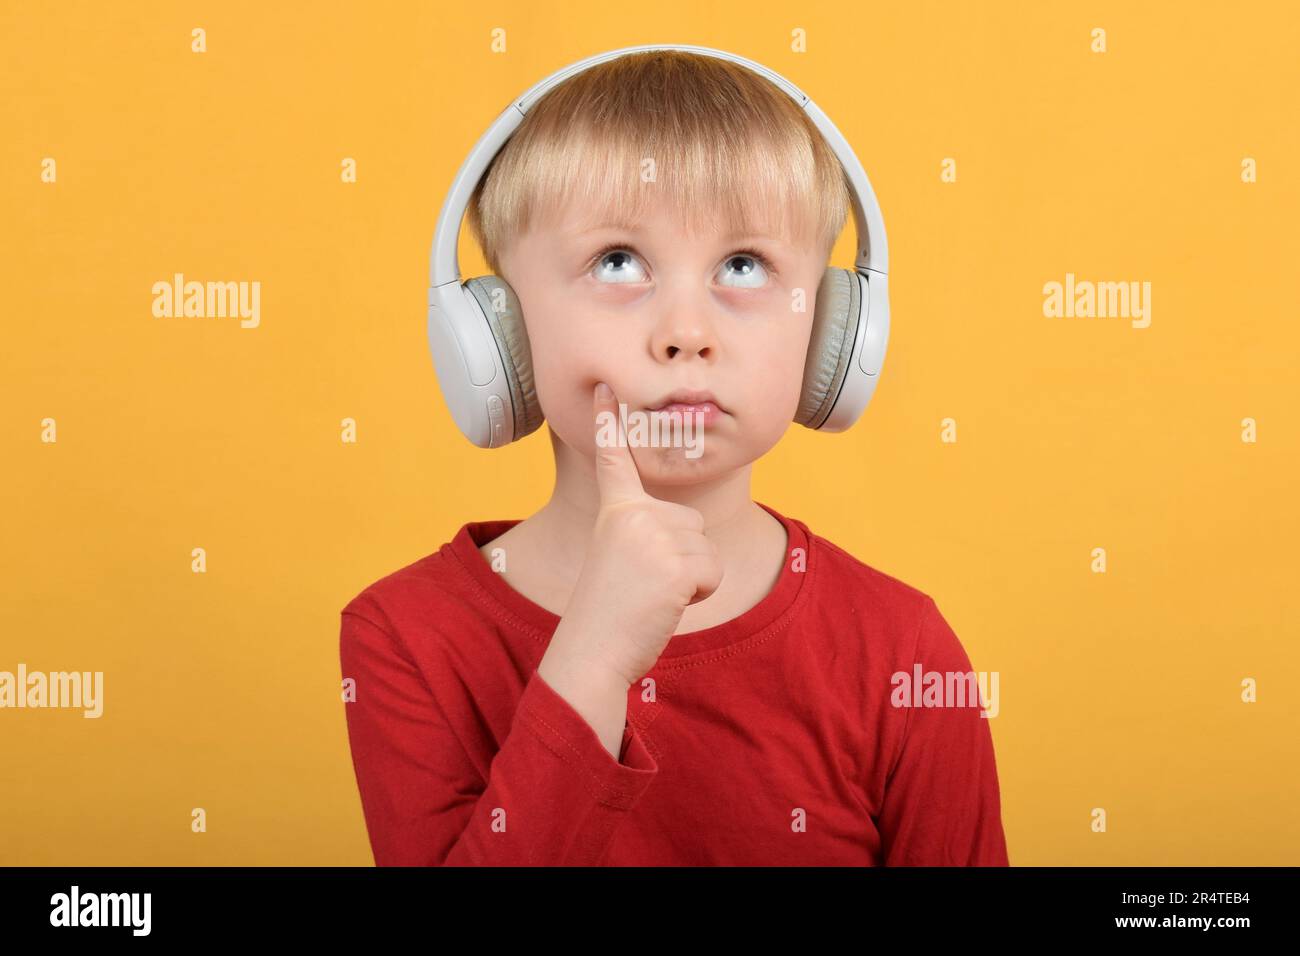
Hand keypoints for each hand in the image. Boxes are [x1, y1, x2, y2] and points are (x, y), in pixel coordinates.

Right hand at [547, 382, 724, 687]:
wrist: (593, 650)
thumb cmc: (608, 611)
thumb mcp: (619, 557)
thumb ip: (645, 533)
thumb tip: (689, 535)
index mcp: (615, 510)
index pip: (615, 459)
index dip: (611, 420)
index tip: (606, 385)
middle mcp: (634, 515)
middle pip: (691, 522)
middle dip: (682, 557)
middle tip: (643, 585)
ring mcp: (655, 537)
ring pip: (705, 548)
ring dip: (691, 577)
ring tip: (652, 595)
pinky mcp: (677, 564)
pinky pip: (713, 572)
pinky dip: (699, 594)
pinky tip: (665, 604)